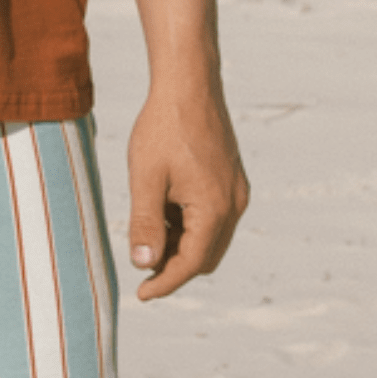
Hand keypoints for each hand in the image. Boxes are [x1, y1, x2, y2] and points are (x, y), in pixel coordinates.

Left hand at [126, 85, 248, 301]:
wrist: (188, 83)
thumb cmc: (163, 127)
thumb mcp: (146, 178)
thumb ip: (145, 224)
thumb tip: (143, 265)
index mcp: (215, 209)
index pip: (191, 263)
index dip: (165, 282)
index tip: (140, 295)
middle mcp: (233, 204)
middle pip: (206, 255)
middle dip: (175, 267)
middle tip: (141, 269)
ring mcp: (236, 190)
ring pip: (211, 236)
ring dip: (182, 244)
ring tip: (147, 234)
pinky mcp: (231, 177)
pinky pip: (213, 215)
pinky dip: (190, 223)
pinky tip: (163, 209)